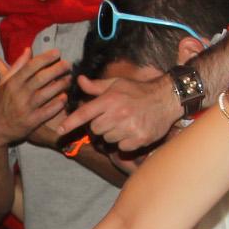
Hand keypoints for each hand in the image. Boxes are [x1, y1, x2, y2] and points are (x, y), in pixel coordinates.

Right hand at [0, 50, 68, 148]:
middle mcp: (19, 94)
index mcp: (12, 83)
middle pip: (42, 78)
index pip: (32, 66)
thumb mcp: (3, 83)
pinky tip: (65, 97)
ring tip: (69, 79)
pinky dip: (58, 103)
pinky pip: (49, 111)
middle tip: (68, 64)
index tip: (57, 52)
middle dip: (58, 69)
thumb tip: (28, 50)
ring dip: (61, 85)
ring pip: (48, 93)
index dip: (46, 58)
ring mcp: (26, 108)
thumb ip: (17, 66)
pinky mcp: (32, 122)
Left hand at [58, 71, 178, 152]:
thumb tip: (79, 81)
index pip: (85, 113)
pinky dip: (125, 142)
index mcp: (110, 99)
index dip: (71, 122)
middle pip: (96, 129)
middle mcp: (118, 114)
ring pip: (108, 139)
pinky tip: (133, 131)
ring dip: (113, 134)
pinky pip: (122, 147)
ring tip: (126, 123)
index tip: (60, 130)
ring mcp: (129, 128)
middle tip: (113, 118)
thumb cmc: (139, 90)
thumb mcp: (117, 83)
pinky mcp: (139, 139)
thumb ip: (97, 86)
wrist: (167, 98)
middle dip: (101, 126)